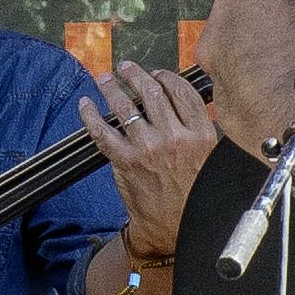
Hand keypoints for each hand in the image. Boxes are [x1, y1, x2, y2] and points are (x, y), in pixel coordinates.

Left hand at [79, 62, 216, 251]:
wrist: (175, 227)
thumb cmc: (193, 194)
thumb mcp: (208, 159)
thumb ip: (196, 131)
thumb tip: (177, 103)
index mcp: (200, 135)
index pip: (181, 92)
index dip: (166, 77)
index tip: (156, 73)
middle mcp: (175, 138)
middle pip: (152, 93)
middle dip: (135, 75)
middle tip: (125, 67)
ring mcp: (149, 149)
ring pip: (126, 107)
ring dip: (112, 88)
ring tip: (105, 80)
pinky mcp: (127, 162)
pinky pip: (103, 132)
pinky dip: (90, 116)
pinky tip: (85, 105)